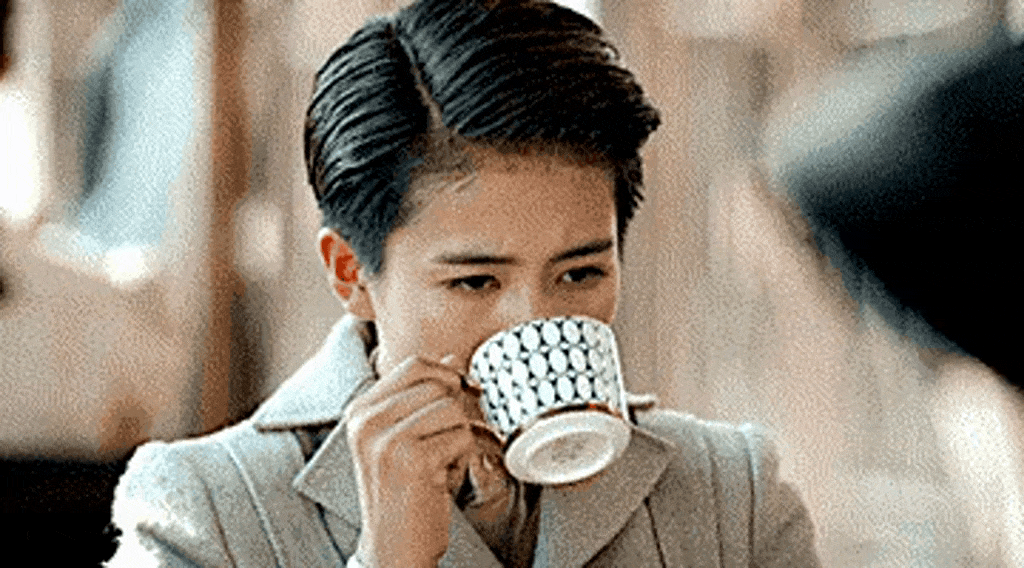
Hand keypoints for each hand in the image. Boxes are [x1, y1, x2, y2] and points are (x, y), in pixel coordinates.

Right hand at [344, 355, 479, 567]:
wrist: (394, 548)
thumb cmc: (404, 493)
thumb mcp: (406, 438)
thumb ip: (424, 396)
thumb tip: (454, 360)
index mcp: (360, 411)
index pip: (414, 364)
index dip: (445, 375)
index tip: (457, 395)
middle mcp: (366, 421)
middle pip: (439, 384)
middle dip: (454, 414)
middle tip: (441, 445)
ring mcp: (386, 439)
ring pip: (454, 409)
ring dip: (458, 438)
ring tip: (438, 463)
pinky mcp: (413, 460)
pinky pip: (462, 437)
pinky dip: (461, 459)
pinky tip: (440, 479)